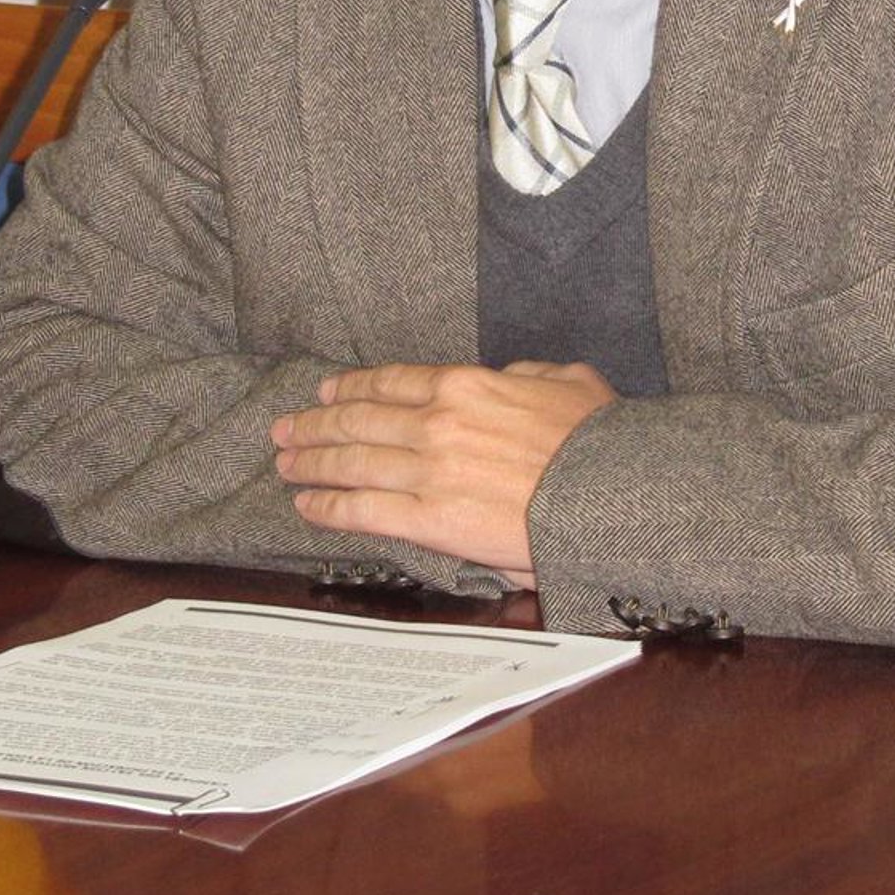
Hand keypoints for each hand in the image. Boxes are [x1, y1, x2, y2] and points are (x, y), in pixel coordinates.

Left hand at [270, 360, 613, 584]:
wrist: (610, 496)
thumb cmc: (599, 445)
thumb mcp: (571, 383)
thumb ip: (532, 375)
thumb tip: (514, 375)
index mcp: (468, 385)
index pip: (391, 382)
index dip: (350, 388)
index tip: (326, 393)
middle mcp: (438, 423)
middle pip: (357, 421)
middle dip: (314, 425)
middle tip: (285, 429)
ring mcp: (429, 471)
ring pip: (351, 462)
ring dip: (310, 462)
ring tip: (284, 463)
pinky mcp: (430, 520)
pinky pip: (364, 511)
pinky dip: (328, 507)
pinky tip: (307, 505)